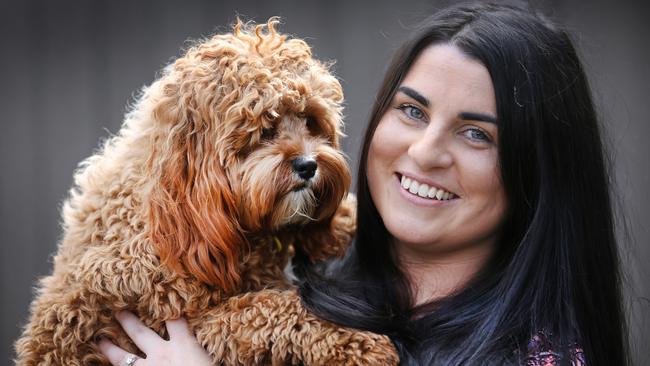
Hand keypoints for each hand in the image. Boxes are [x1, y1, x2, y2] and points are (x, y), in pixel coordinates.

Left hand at [98, 311, 212, 365]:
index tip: (162, 300)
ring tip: (100, 341)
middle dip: (128, 321)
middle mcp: (161, 354)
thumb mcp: (210, 360)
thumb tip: (201, 347)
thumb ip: (201, 351)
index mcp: (184, 345)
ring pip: (123, 358)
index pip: (175, 320)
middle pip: (140, 332)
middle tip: (118, 311)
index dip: (169, 310)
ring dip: (110, 349)